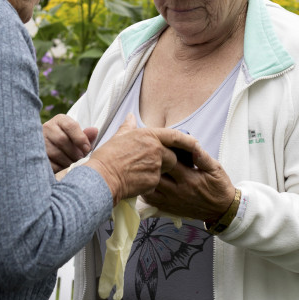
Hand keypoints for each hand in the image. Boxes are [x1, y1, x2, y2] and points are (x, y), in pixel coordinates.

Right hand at [43, 113, 97, 172]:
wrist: (52, 150)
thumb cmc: (70, 143)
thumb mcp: (78, 137)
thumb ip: (86, 136)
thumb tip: (94, 131)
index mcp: (60, 120)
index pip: (70, 126)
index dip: (80, 138)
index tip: (87, 149)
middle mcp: (47, 127)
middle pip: (62, 140)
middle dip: (74, 152)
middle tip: (80, 159)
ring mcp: (40, 141)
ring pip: (55, 153)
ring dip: (67, 161)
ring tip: (73, 164)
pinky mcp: (36, 154)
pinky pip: (49, 163)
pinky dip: (59, 168)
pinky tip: (63, 168)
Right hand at [84, 114, 198, 203]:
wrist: (102, 178)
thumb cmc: (107, 157)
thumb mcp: (118, 137)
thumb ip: (128, 127)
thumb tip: (130, 117)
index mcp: (148, 135)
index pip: (175, 136)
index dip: (187, 140)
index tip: (196, 143)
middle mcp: (155, 149)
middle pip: (172, 156)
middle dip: (166, 161)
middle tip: (152, 165)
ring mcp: (156, 166)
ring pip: (166, 169)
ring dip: (159, 172)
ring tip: (141, 172)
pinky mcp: (154, 181)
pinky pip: (157, 181)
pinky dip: (150, 182)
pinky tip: (137, 181)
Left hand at [141, 146, 234, 223]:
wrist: (221, 210)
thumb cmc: (219, 188)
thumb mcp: (216, 169)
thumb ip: (202, 157)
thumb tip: (193, 145)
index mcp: (189, 178)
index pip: (169, 162)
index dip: (162, 151)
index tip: (160, 144)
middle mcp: (177, 191)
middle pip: (155, 174)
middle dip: (151, 163)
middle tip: (148, 154)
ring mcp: (171, 201)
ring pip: (149, 188)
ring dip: (147, 177)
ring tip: (147, 168)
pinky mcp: (168, 208)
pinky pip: (150, 200)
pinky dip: (145, 190)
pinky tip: (147, 181)